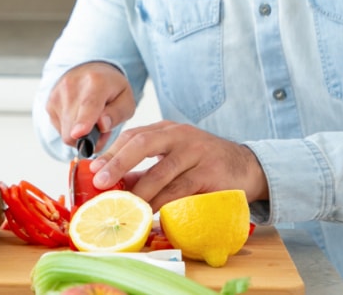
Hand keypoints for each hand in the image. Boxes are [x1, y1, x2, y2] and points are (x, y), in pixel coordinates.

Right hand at [46, 62, 136, 149]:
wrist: (90, 71)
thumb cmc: (111, 88)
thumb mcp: (126, 100)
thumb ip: (117, 114)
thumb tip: (102, 125)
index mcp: (96, 81)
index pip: (88, 104)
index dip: (84, 121)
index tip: (80, 133)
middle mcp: (71, 86)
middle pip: (74, 126)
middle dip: (89, 138)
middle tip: (102, 129)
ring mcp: (57, 95)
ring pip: (66, 132)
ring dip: (80, 135)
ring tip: (92, 121)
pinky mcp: (49, 104)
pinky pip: (60, 130)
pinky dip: (71, 129)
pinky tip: (80, 118)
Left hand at [89, 120, 268, 210]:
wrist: (247, 167)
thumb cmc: (204, 164)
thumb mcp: (174, 159)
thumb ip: (146, 171)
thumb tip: (115, 186)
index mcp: (167, 130)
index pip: (134, 135)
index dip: (112, 152)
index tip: (94, 169)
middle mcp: (180, 136)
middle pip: (143, 143)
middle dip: (119, 162)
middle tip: (101, 181)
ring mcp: (197, 153)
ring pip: (162, 172)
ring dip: (140, 191)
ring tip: (123, 205)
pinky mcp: (210, 173)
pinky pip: (181, 190)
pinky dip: (163, 203)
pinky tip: (151, 212)